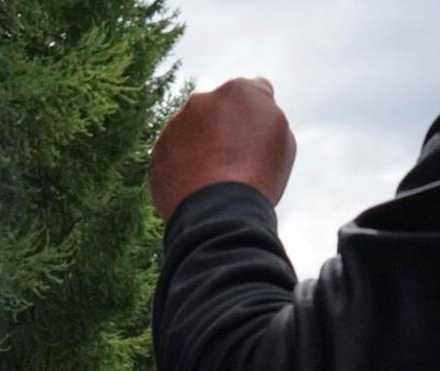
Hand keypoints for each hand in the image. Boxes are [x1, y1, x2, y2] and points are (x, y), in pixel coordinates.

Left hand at [150, 77, 296, 218]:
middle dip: (225, 126)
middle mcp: (202, 99)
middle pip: (218, 110)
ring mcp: (175, 124)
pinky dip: (183, 165)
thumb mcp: (282, 139)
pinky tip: (197, 185)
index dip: (258, 117)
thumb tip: (253, 108)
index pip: (254, 94)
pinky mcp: (157, 150)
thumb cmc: (259, 176)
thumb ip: (266, 113)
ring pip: (193, 130)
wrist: (218, 212)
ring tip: (214, 177)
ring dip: (201, 145)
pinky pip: (175, 153)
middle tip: (234, 160)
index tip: (256, 138)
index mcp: (239, 90)